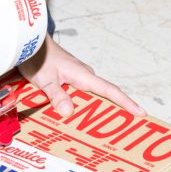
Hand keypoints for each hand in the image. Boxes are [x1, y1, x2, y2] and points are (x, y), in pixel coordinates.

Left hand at [18, 37, 145, 117]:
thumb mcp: (45, 79)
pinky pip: (79, 94)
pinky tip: (74, 116)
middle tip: (121, 129)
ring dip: (93, 110)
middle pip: (103, 97)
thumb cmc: (37, 57)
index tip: (141, 112)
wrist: (29, 41)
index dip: (126, 103)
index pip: (110, 91)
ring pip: (90, 96)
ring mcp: (77, 77)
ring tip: (96, 130)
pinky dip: (80, 105)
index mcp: (83, 75)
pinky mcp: (68, 78)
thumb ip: (56, 95)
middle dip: (113, 111)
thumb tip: (69, 112)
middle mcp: (84, 76)